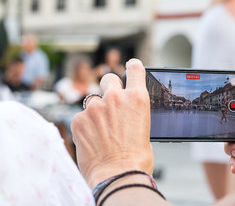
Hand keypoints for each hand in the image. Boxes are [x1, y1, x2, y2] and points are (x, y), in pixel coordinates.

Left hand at [71, 59, 152, 187]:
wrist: (118, 178)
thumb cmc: (136, 159)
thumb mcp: (145, 128)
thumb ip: (135, 113)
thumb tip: (128, 113)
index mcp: (138, 98)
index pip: (135, 68)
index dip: (131, 65)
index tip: (129, 66)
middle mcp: (117, 97)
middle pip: (109, 78)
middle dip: (109, 87)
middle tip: (110, 102)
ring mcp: (96, 107)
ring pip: (92, 99)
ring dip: (96, 109)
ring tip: (100, 129)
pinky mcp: (79, 120)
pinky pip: (80, 116)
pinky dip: (84, 125)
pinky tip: (90, 139)